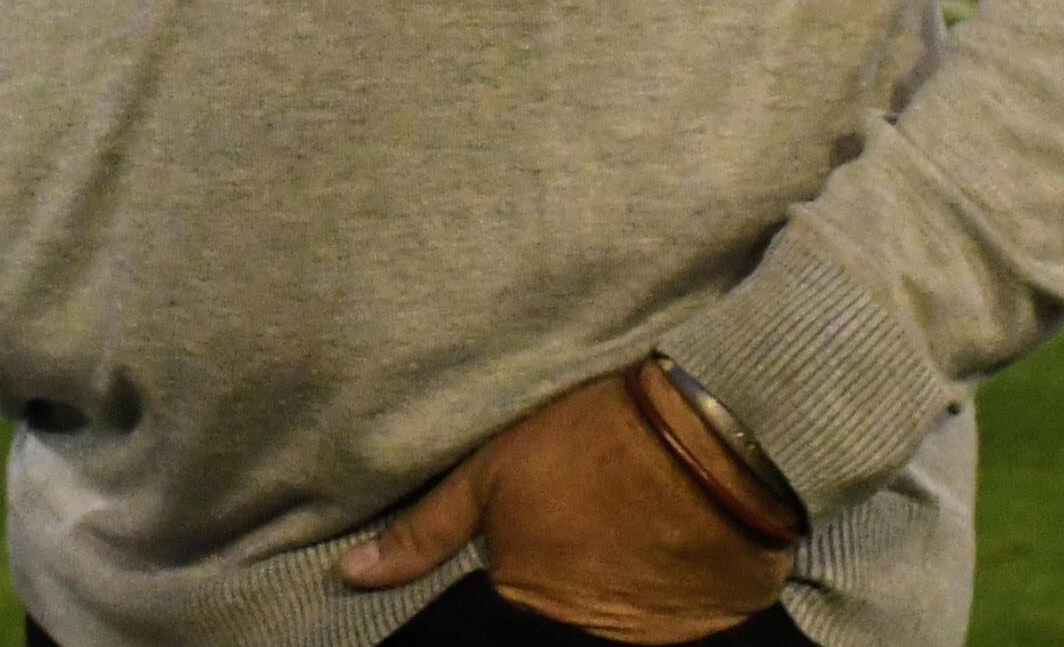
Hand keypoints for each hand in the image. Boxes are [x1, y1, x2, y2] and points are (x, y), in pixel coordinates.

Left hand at [338, 372, 793, 643]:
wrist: (712, 437)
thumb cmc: (592, 441)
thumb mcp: (493, 469)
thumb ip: (424, 532)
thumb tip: (351, 577)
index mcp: (520, 595)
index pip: (501, 596)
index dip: (520, 558)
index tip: (549, 523)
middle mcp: (574, 627)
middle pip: (555, 607)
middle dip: (566, 569)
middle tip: (591, 513)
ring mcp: (637, 635)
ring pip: (609, 613)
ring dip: (613, 580)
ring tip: (633, 520)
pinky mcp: (696, 629)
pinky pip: (665, 618)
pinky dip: (662, 586)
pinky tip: (669, 538)